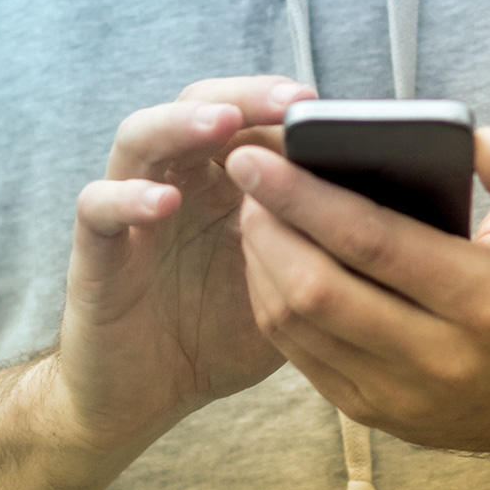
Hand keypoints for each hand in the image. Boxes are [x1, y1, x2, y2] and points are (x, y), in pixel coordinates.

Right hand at [54, 76, 315, 452]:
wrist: (148, 393)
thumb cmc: (221, 332)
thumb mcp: (287, 286)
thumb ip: (317, 248)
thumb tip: (393, 224)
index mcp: (224, 185)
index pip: (248, 118)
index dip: (281, 105)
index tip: (325, 106)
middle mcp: (177, 183)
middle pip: (198, 108)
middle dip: (244, 96)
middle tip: (291, 101)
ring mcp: (133, 212)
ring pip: (140, 140)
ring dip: (180, 124)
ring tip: (221, 125)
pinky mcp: (96, 251)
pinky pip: (100, 210)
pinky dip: (127, 198)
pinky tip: (164, 201)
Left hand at [224, 128, 489, 464]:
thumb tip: (473, 140)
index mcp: (487, 302)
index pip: (374, 242)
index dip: (305, 196)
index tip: (258, 155)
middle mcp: (439, 359)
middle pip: (318, 289)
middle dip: (266, 225)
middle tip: (244, 176)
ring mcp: (400, 395)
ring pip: (298, 325)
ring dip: (260, 262)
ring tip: (254, 211)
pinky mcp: (374, 413)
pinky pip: (300, 355)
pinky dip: (273, 303)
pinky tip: (270, 261)